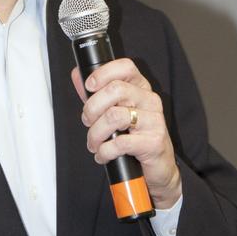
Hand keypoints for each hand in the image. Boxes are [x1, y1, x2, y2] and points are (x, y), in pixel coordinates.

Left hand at [72, 59, 181, 208]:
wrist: (159, 168)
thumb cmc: (135, 137)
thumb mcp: (114, 112)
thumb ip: (96, 94)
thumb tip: (77, 74)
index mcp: (141, 89)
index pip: (126, 67)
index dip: (103, 73)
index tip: (89, 86)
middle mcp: (150, 101)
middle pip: (115, 89)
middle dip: (92, 108)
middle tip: (88, 121)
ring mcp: (154, 121)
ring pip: (114, 116)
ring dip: (95, 133)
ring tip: (94, 143)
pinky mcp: (154, 142)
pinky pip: (121, 143)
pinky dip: (105, 151)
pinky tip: (103, 155)